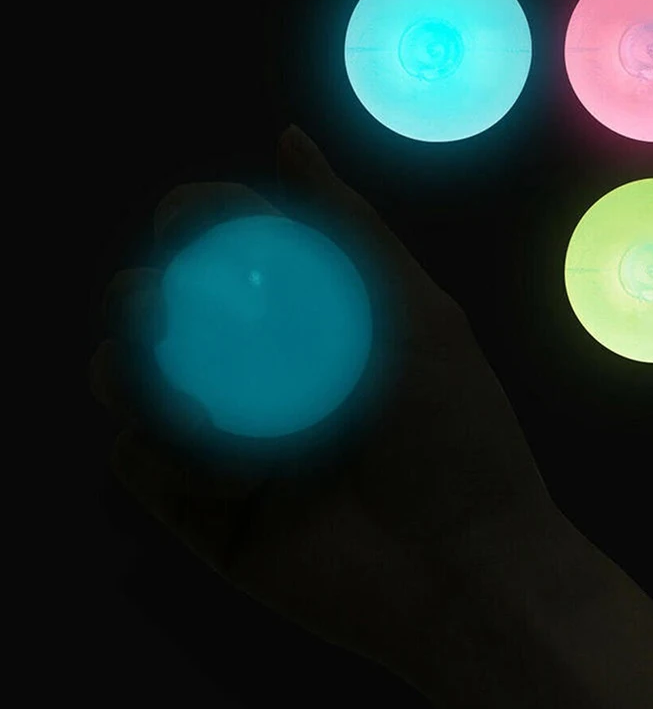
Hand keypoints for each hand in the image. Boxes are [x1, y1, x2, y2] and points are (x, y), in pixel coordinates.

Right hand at [90, 124, 566, 693]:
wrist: (465, 568)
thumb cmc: (453, 433)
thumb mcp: (416, 313)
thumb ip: (353, 232)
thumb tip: (289, 140)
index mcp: (308, 333)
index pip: (232, 266)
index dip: (199, 230)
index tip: (184, 218)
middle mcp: (265, 383)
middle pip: (175, 324)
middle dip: (149, 298)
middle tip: (157, 301)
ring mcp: (233, 449)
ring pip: (144, 392)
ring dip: (131, 370)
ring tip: (156, 367)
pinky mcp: (207, 517)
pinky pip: (147, 470)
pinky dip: (152, 452)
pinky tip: (196, 453)